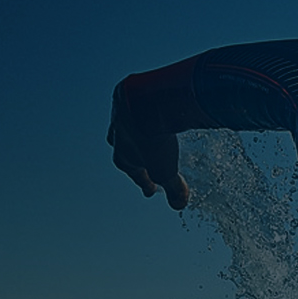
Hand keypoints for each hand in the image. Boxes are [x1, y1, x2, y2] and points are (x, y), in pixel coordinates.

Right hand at [107, 80, 189, 209]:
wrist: (146, 101)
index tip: (150, 190)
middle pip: (122, 147)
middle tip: (140, 160)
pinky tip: (151, 106)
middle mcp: (118, 133)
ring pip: (125, 124)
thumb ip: (173, 188)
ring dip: (134, 130)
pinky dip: (141, 107)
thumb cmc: (153, 138)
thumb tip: (179, 205)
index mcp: (123, 155)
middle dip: (132, 154)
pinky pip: (134, 103)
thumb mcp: (166, 169)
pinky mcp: (129, 92)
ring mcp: (122, 112)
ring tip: (144, 132)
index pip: (134, 173)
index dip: (144, 183)